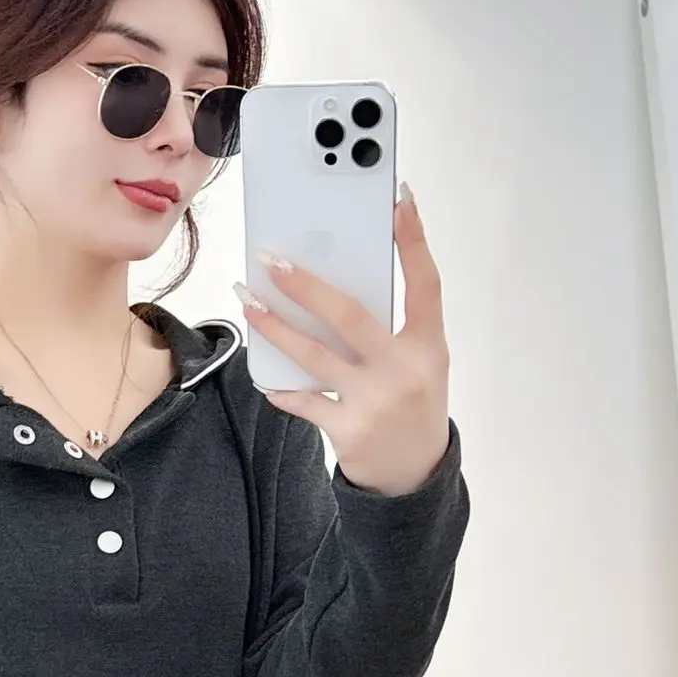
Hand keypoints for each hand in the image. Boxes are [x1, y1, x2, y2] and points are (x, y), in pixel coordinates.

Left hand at [235, 184, 450, 496]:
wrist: (415, 476)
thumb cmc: (414, 404)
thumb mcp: (420, 363)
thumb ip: (391, 328)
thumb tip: (334, 286)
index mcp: (429, 346)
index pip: (425, 283)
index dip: (415, 240)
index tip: (400, 200)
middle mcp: (404, 370)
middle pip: (350, 315)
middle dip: (306, 285)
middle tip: (271, 260)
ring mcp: (375, 401)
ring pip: (314, 355)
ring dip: (274, 327)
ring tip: (247, 302)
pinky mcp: (349, 430)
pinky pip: (305, 401)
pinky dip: (283, 388)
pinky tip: (265, 378)